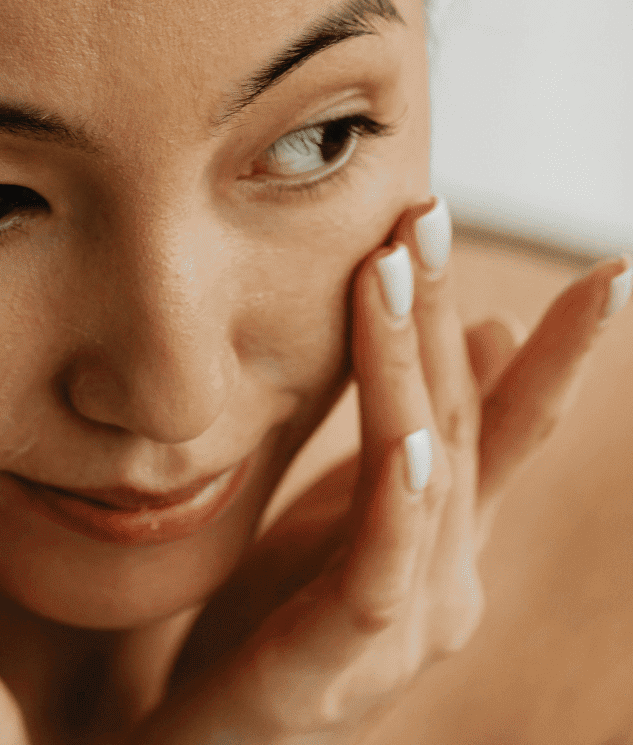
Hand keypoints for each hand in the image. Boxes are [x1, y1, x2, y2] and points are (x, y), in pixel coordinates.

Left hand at [134, 199, 631, 744]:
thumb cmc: (274, 624)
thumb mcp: (348, 512)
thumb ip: (412, 436)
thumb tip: (481, 327)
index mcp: (442, 535)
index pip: (503, 425)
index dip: (557, 350)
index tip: (605, 270)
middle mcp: (446, 575)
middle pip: (460, 422)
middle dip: (444, 312)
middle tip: (429, 212)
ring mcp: (405, 625)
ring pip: (426, 475)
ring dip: (414, 370)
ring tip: (398, 275)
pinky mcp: (340, 660)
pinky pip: (383, 571)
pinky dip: (405, 501)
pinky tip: (416, 442)